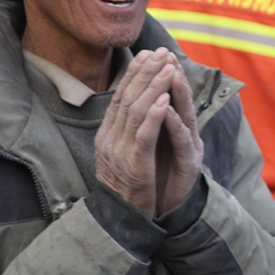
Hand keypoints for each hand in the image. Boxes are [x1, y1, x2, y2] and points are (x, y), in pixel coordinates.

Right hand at [95, 49, 178, 216]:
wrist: (122, 222)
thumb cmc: (127, 189)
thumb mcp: (122, 156)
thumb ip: (126, 134)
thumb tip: (132, 109)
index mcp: (107, 136)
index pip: (119, 97)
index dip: (133, 74)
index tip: (147, 54)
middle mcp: (110, 140)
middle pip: (127, 97)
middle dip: (145, 73)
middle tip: (160, 52)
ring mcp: (120, 152)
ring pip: (135, 111)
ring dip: (153, 87)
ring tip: (167, 68)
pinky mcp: (134, 165)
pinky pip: (144, 135)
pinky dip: (155, 116)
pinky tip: (166, 100)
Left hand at [154, 54, 203, 214]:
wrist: (167, 211)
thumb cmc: (157, 178)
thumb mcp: (149, 147)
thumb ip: (149, 125)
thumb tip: (136, 104)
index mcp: (172, 129)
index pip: (166, 97)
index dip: (158, 75)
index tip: (151, 53)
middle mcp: (184, 134)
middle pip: (179, 100)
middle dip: (171, 75)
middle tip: (165, 54)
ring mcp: (189, 148)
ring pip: (183, 114)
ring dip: (177, 92)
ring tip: (170, 72)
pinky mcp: (189, 164)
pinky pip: (180, 140)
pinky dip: (173, 123)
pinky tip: (166, 109)